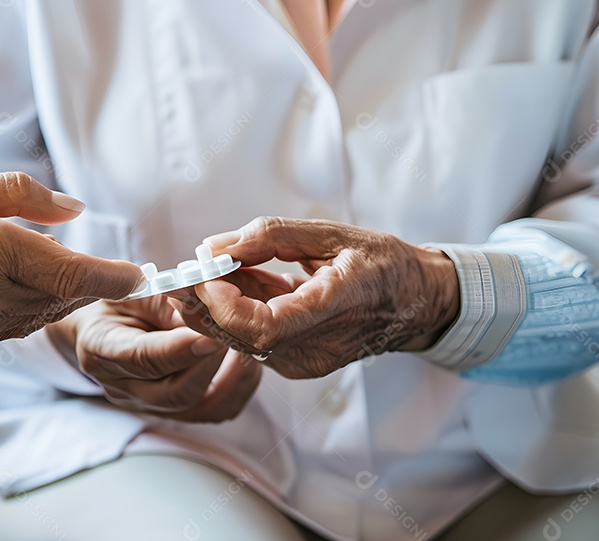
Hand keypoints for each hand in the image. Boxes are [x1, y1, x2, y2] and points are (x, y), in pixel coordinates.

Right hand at [0, 171, 142, 366]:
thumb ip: (18, 193)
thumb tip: (74, 207)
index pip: (71, 273)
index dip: (112, 276)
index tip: (139, 273)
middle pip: (61, 300)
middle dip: (83, 283)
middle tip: (95, 265)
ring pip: (35, 319)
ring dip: (47, 297)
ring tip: (33, 268)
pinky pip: (3, 332)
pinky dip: (10, 311)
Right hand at [47, 297, 261, 422]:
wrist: (103, 326)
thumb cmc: (117, 300)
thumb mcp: (133, 287)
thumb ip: (165, 299)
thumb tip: (205, 309)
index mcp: (101, 349)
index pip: (142, 358)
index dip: (180, 350)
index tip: (212, 336)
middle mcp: (121, 387)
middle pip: (174, 392)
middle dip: (213, 363)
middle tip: (236, 333)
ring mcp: (145, 405)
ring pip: (198, 407)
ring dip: (230, 378)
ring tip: (245, 346)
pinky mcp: (171, 411)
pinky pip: (211, 411)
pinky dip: (235, 388)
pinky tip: (244, 361)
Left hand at [177, 217, 459, 378]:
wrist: (417, 303)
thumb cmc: (380, 263)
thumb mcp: (332, 234)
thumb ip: (270, 237)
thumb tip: (211, 247)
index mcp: (335, 307)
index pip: (265, 326)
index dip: (224, 304)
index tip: (204, 273)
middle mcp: (316, 347)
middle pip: (241, 337)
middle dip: (201, 302)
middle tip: (181, 270)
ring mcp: (305, 362)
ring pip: (240, 340)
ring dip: (214, 306)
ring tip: (207, 269)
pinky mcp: (296, 364)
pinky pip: (252, 340)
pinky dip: (233, 311)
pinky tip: (233, 283)